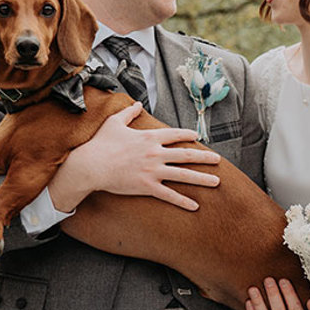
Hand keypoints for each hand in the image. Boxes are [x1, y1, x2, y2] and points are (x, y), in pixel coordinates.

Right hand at [48, 101, 220, 211]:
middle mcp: (155, 153)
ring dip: (202, 179)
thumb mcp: (115, 122)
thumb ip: (129, 113)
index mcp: (150, 137)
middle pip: (186, 155)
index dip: (188, 136)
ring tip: (217, 182)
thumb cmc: (101, 144)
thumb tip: (136, 103)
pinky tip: (195, 206)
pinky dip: (183, 201)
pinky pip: (169, 195)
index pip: (175, 135)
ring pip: (183, 175)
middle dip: (204, 158)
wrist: (91, 165)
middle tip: (218, 160)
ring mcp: (153, 171)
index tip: (198, 138)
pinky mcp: (147, 186)